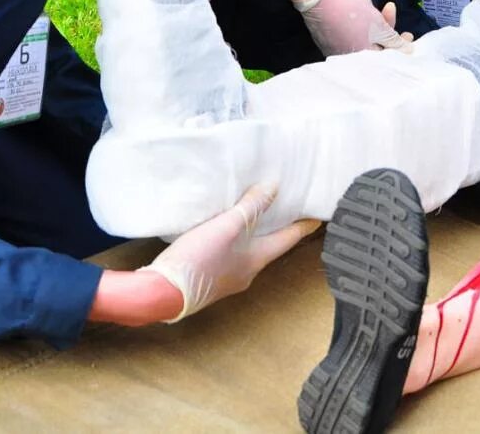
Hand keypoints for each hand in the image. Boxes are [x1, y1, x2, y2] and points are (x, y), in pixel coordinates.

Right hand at [142, 184, 319, 320]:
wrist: (161, 292)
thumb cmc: (200, 259)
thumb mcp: (228, 227)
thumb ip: (252, 207)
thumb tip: (275, 187)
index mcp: (257, 260)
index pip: (288, 239)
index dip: (303, 225)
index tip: (317, 215)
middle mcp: (246, 272)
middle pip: (270, 245)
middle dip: (278, 227)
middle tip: (286, 207)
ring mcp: (226, 277)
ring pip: (248, 250)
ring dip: (254, 232)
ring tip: (255, 212)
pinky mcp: (207, 276)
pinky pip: (228, 253)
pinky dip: (233, 238)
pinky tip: (223, 229)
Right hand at [293, 0, 409, 54]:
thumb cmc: (351, 14)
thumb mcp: (379, 27)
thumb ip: (394, 42)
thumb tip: (408, 52)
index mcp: (361, 61)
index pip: (386, 59)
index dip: (399, 46)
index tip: (408, 34)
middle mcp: (347, 60)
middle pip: (374, 46)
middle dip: (385, 27)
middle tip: (390, 11)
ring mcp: (336, 49)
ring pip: (362, 36)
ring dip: (372, 18)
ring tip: (370, 2)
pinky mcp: (328, 38)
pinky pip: (350, 31)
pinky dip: (359, 18)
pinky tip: (360, 3)